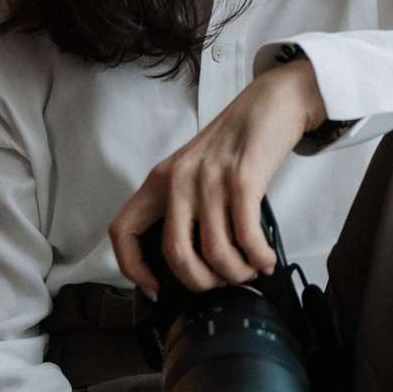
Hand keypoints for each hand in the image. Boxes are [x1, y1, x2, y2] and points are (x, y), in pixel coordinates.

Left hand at [109, 59, 326, 296]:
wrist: (269, 104)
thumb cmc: (234, 143)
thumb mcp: (195, 170)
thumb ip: (184, 206)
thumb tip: (192, 261)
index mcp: (159, 181)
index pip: (123, 231)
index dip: (132, 268)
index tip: (155, 287)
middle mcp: (178, 181)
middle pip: (174, 255)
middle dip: (200, 282)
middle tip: (219, 282)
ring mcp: (209, 180)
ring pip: (214, 252)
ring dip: (237, 272)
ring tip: (249, 269)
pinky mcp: (242, 180)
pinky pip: (246, 237)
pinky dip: (258, 257)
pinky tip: (265, 259)